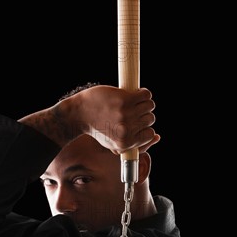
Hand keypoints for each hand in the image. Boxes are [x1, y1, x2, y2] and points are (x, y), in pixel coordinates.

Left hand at [19, 84, 159, 151]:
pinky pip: (146, 94)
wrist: (79, 114)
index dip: (144, 127)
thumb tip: (158, 137)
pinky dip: (143, 93)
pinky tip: (133, 93)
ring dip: (143, 102)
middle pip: (150, 119)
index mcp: (126, 144)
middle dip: (143, 114)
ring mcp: (126, 115)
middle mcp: (127, 131)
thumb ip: (136, 144)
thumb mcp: (115, 144)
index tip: (136, 123)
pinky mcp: (124, 100)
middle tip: (130, 111)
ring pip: (150, 106)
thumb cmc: (98, 129)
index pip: (150, 134)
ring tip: (132, 102)